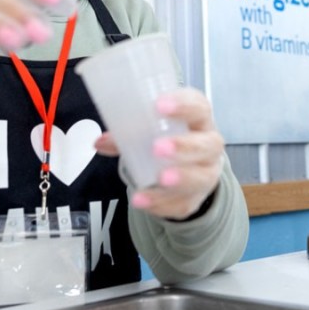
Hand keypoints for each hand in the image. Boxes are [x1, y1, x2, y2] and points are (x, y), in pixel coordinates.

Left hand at [95, 87, 223, 219]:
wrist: (193, 165)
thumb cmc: (171, 136)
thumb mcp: (154, 128)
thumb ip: (128, 133)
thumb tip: (99, 141)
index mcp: (199, 119)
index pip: (198, 107)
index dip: (182, 106)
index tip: (159, 105)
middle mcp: (209, 145)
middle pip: (208, 145)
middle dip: (184, 146)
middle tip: (158, 148)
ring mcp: (207, 173)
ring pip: (202, 177)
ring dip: (181, 178)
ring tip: (160, 179)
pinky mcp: (197, 198)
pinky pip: (184, 204)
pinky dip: (163, 204)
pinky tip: (142, 201)